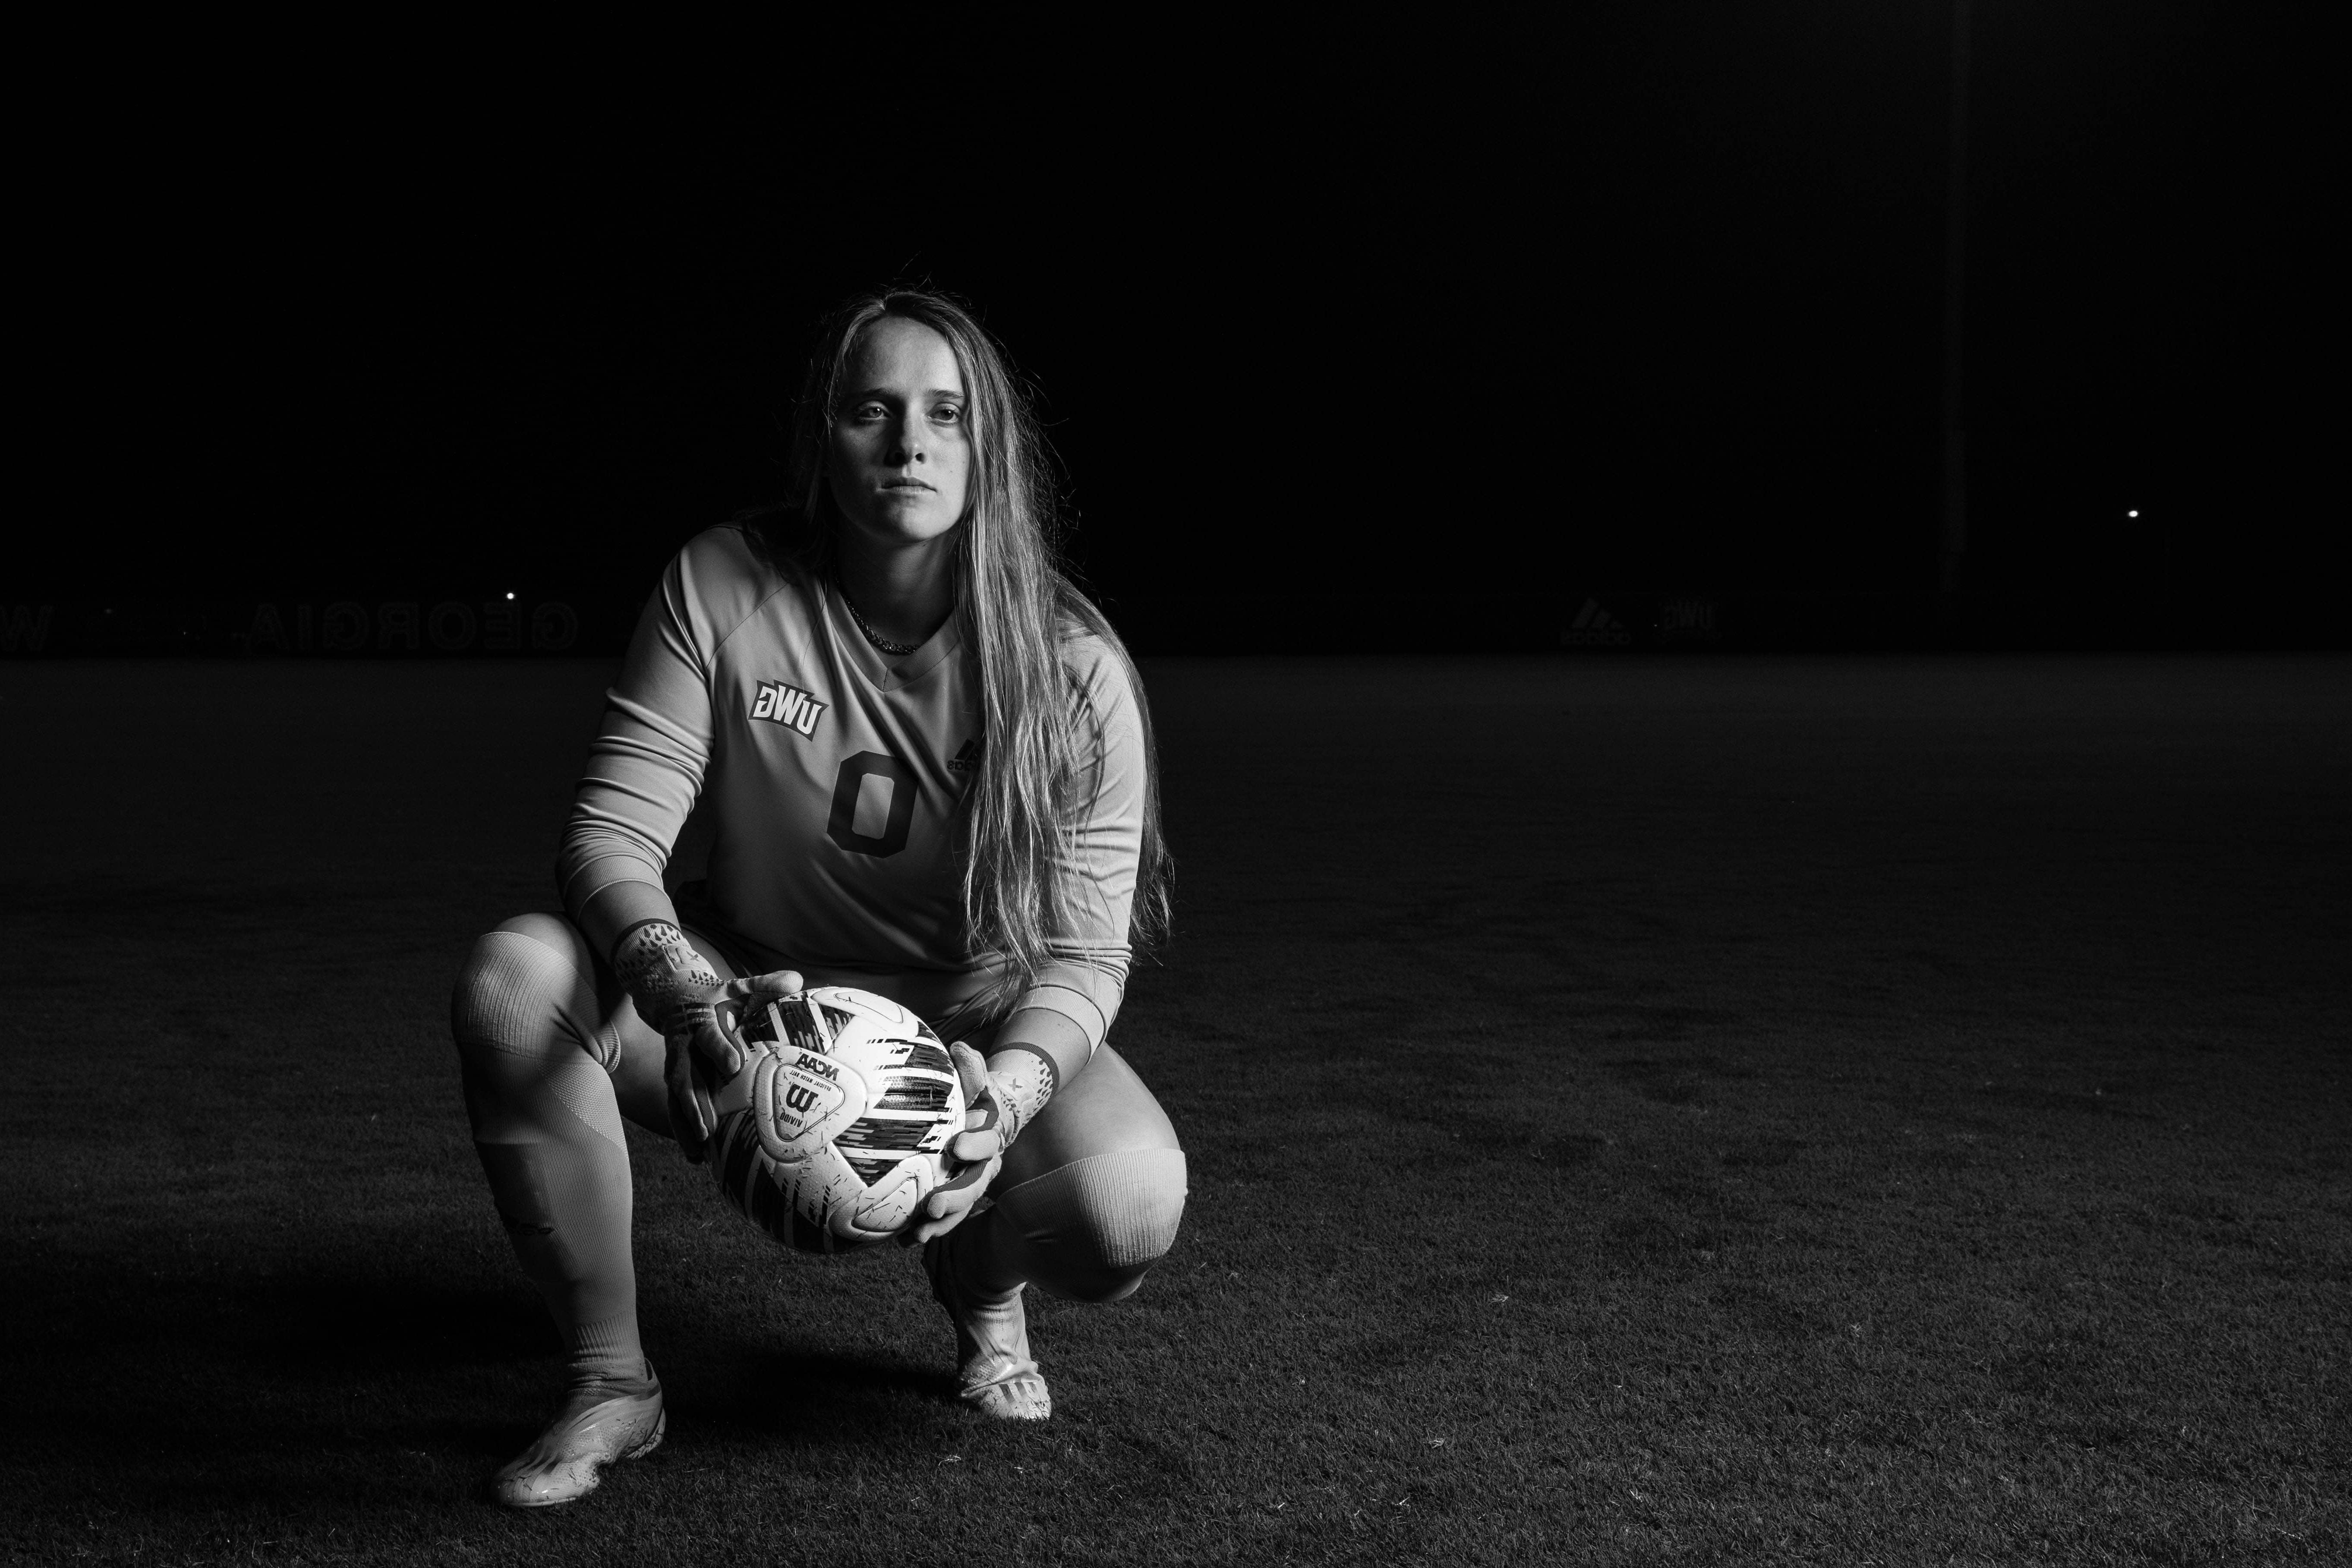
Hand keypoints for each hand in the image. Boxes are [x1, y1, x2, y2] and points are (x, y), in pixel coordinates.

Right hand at [614, 922, 799, 1162]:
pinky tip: (696, 1156)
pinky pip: (675, 1107)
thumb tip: (797, 979)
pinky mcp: (674, 1080)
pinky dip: (683, 1130)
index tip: (736, 1065)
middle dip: (695, 1102)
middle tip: (709, 1127)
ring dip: (685, 1124)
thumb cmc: (717, 997)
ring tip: (698, 1150)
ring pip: (676, 1097)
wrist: (673, 996)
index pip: (710, 1035)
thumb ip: (766, 984)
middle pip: (686, 1075)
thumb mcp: (738, 986)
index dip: (721, 1049)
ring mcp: (675, 1065)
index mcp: (701, 1022)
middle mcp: (683, 1046)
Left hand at [904, 1043, 1010, 1244]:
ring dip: (941, 1222)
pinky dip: (926, 1229)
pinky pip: (942, 1218)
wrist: (982, 1122)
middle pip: (974, 1185)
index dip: (976, 1145)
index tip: (957, 1145)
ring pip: (959, 1207)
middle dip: (955, 1197)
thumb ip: (971, 1069)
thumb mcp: (974, 1082)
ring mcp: (969, 1186)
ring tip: (919, 1234)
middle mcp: (984, 1167)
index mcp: (990, 1138)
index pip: (988, 1142)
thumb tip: (960, 1048)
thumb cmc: (973, 1099)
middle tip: (933, 1204)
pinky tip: (903, 1240)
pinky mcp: (954, 1199)